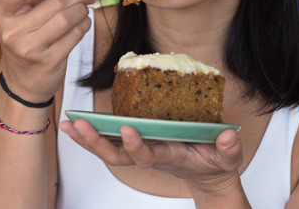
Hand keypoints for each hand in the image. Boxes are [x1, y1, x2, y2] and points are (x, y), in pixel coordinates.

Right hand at [0, 0, 96, 102]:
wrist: (22, 81)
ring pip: (66, 18)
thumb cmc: (26, 39)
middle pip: (54, 3)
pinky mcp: (49, 61)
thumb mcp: (21, 16)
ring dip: (82, 10)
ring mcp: (30, 48)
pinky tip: (83, 23)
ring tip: (85, 9)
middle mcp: (13, 32)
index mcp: (3, 15)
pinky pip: (74, 35)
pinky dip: (84, 25)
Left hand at [60, 119, 243, 195]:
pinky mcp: (137, 145)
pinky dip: (90, 134)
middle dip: (98, 142)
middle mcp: (150, 155)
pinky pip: (110, 142)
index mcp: (171, 156)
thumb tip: (227, 137)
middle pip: (118, 156)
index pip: (149, 155)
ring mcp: (142, 152)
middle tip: (81, 126)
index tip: (127, 130)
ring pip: (109, 150)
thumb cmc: (215, 163)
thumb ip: (229, 149)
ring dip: (88, 138)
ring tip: (69, 124)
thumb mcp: (228, 158)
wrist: (207, 175)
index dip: (137, 145)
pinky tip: (74, 124)